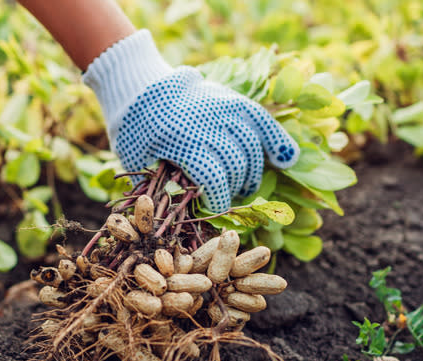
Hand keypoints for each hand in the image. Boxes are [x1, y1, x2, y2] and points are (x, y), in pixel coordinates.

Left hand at [84, 30, 298, 211]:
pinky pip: (262, 120)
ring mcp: (222, 108)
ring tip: (246, 185)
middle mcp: (206, 123)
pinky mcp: (232, 99)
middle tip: (228, 197)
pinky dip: (277, 140)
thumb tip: (183, 212)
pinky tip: (287, 159)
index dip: (219, 200)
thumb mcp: (138, 159)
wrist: (139, 86)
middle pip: (236, 164)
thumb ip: (159, 184)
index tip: (216, 211)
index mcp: (180, 140)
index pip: (213, 178)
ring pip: (252, 146)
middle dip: (234, 188)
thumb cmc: (134, 131)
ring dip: (253, 172)